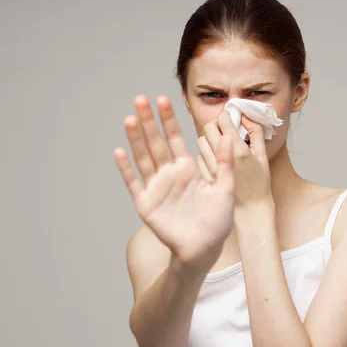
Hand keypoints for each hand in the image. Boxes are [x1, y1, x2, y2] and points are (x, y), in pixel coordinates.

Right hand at [114, 95, 234, 266]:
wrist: (204, 248)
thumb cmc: (217, 220)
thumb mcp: (225, 188)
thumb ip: (224, 163)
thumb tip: (227, 136)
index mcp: (187, 168)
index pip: (175, 138)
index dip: (168, 120)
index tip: (162, 99)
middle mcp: (169, 174)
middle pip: (156, 143)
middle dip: (148, 121)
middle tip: (140, 99)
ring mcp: (156, 188)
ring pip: (143, 158)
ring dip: (136, 139)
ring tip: (130, 118)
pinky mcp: (146, 204)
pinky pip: (134, 183)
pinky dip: (126, 168)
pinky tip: (119, 151)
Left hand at [197, 111, 272, 206]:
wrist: (250, 210)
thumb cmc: (259, 183)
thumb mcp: (262, 155)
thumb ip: (256, 132)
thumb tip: (245, 116)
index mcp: (239, 150)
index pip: (223, 121)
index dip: (227, 115)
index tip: (231, 117)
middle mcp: (222, 158)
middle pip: (208, 128)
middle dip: (216, 123)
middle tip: (224, 127)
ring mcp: (211, 168)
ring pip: (201, 141)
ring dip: (209, 138)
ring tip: (219, 143)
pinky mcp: (204, 176)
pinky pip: (200, 157)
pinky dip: (206, 153)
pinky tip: (215, 158)